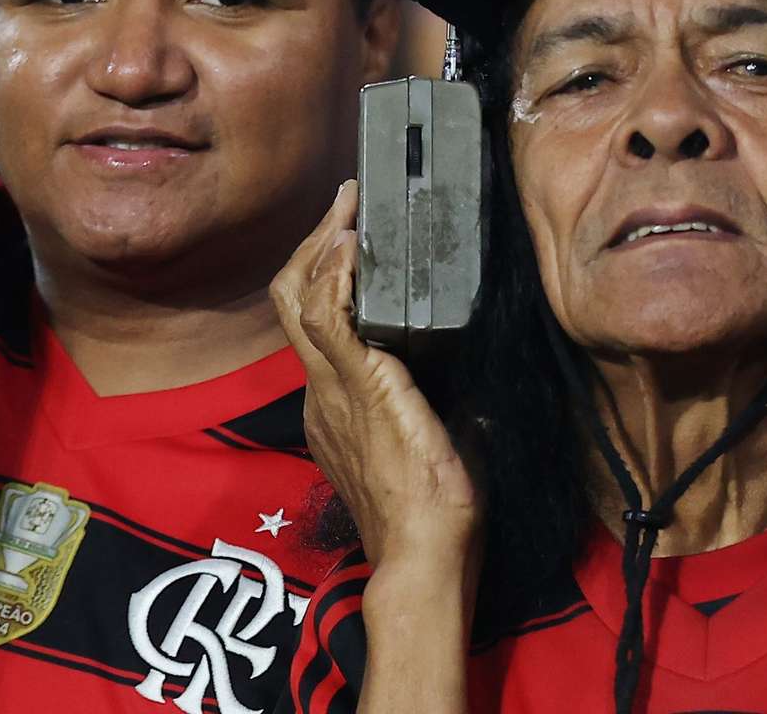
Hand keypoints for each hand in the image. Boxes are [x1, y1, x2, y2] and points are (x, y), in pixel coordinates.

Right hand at [271, 183, 480, 573]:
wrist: (423, 560)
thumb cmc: (436, 518)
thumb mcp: (437, 444)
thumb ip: (443, 406)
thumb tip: (475, 381)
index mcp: (336, 405)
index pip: (314, 324)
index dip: (323, 276)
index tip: (348, 242)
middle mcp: (322, 392)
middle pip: (292, 298)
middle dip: (314, 245)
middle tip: (343, 206)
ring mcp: (333, 389)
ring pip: (300, 298)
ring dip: (323, 245)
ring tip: (347, 209)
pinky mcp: (359, 388)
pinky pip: (328, 318)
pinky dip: (335, 276)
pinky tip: (351, 246)